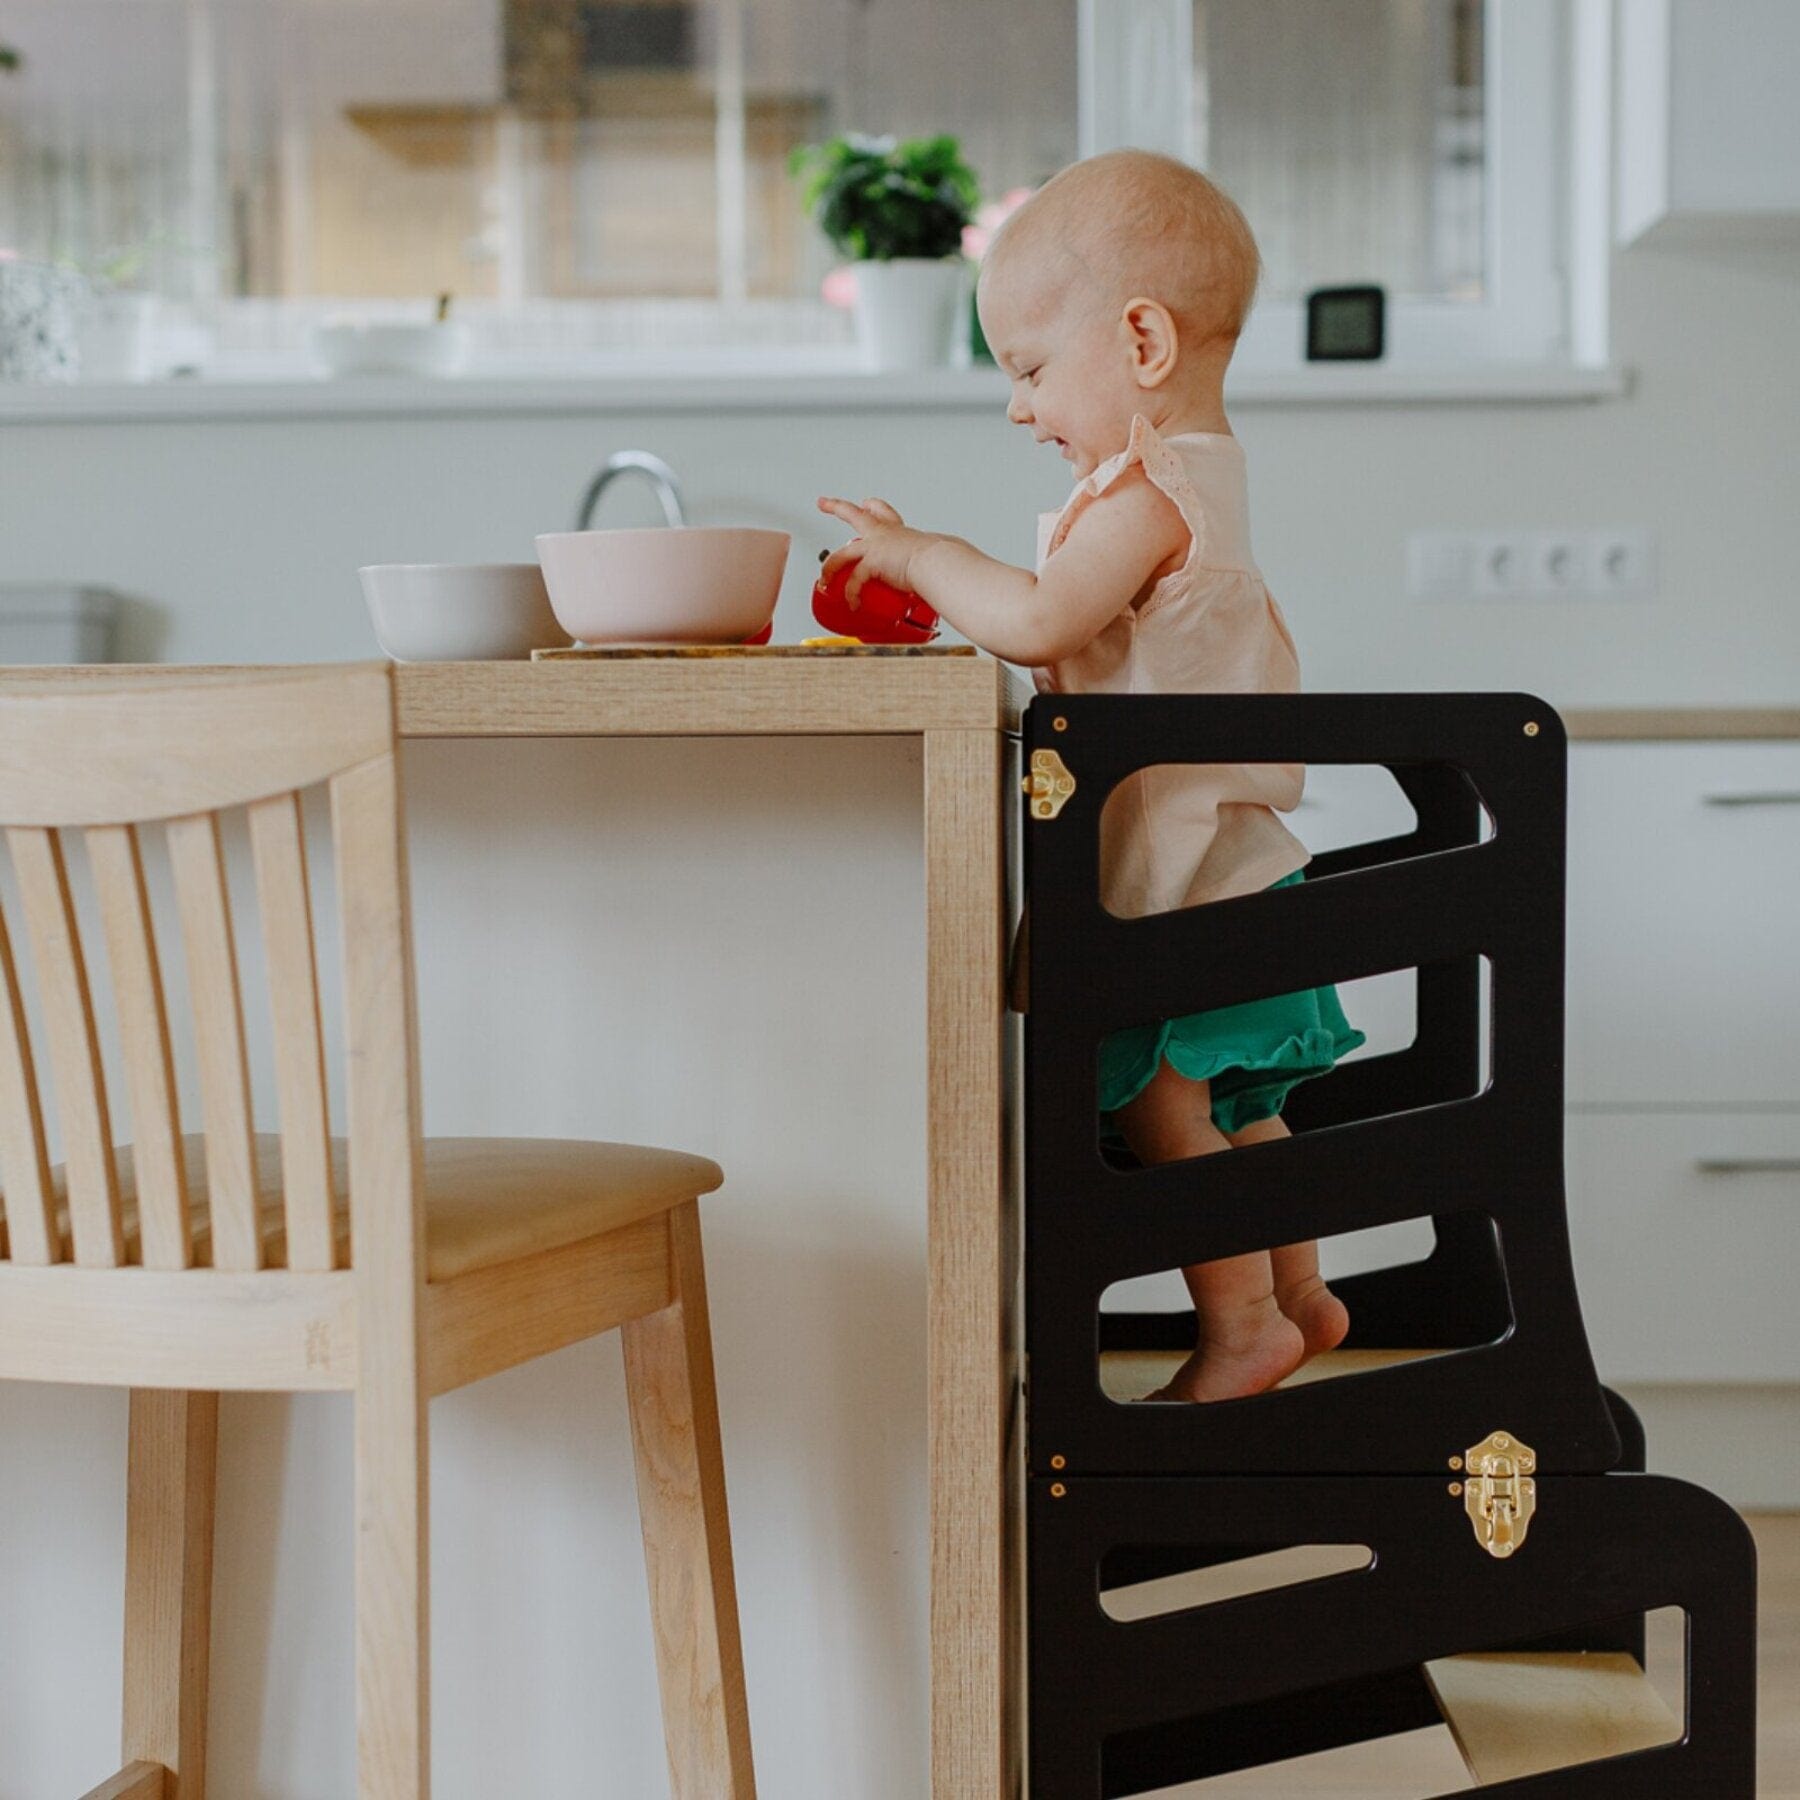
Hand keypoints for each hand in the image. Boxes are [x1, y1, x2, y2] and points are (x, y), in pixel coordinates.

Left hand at [816, 495, 938, 607]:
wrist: (939, 563)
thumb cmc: (941, 562)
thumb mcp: (933, 560)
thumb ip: (931, 569)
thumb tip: (939, 583)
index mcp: (899, 532)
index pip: (883, 512)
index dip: (872, 507)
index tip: (865, 504)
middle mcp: (884, 534)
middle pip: (853, 514)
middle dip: (836, 507)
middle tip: (824, 503)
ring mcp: (875, 546)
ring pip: (841, 554)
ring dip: (829, 568)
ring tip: (825, 580)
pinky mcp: (872, 561)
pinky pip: (854, 580)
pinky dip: (852, 594)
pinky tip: (853, 603)